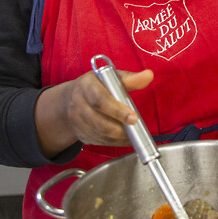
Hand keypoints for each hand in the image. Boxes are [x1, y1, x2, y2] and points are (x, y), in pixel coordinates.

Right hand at [35, 69, 153, 156]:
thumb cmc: (95, 87)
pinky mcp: (81, 135)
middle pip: (99, 122)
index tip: (134, 118)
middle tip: (136, 128)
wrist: (68, 100)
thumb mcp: (109, 78)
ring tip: (134, 134)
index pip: (100, 101)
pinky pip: (100, 142)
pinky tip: (126, 138)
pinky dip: (115, 142)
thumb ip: (130, 79)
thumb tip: (148, 76)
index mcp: (86, 86)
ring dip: (119, 137)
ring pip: (100, 135)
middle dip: (120, 129)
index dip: (117, 111)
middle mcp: (78, 104)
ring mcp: (78, 122)